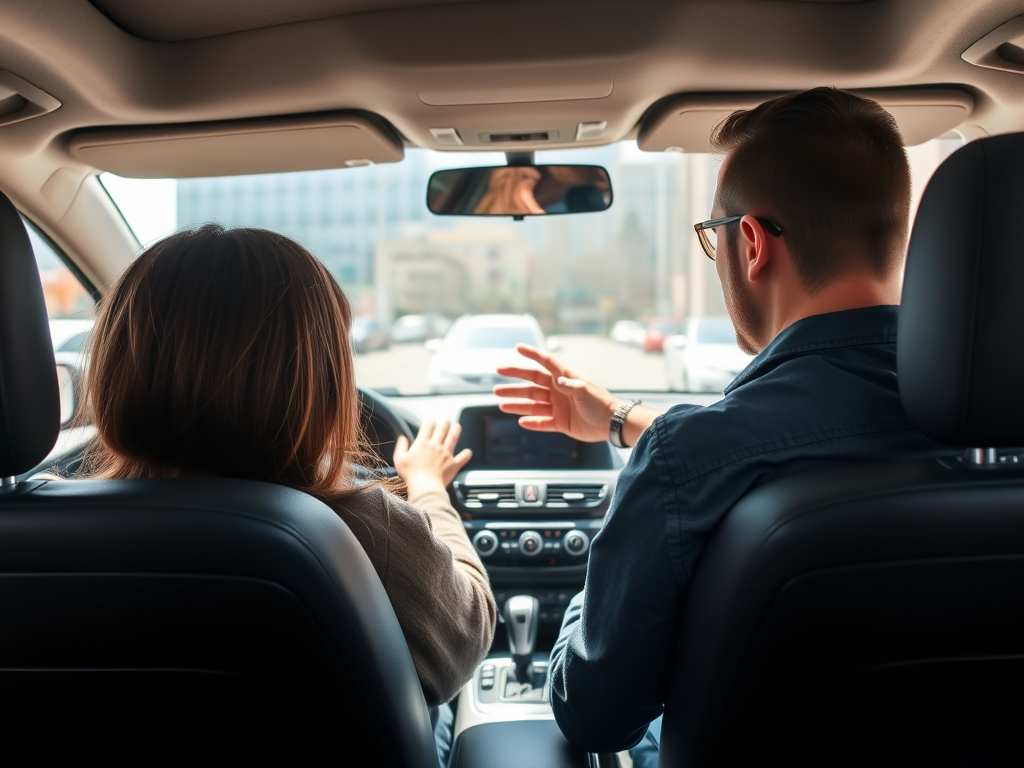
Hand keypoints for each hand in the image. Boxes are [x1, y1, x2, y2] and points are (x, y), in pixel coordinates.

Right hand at [393, 420, 472, 496]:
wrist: (425, 487)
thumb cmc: (411, 475)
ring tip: (457, 426)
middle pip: (442, 429)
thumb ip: (401, 447)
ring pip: (453, 438)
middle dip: (444, 423)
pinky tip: (468, 452)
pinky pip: (462, 457)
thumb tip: (403, 437)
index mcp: (422, 443)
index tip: (430, 420)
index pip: (427, 426)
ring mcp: (446, 454)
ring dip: (456, 431)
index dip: (429, 421)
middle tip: (445, 421)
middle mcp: (436, 446)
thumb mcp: (399, 459)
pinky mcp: (453, 464)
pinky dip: (466, 454)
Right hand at [493, 344, 619, 442]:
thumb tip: (556, 380)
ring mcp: (558, 407)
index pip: (546, 363)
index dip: (532, 354)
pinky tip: (521, 421)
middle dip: (514, 382)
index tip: (517, 348)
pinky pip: (542, 422)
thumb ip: (570, 385)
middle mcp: (558, 391)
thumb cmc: (601, 403)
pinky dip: (532, 423)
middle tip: (497, 382)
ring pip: (532, 404)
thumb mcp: (586, 391)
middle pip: (532, 384)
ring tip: (501, 403)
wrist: (612, 423)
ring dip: (517, 403)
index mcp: (565, 378)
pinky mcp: (560, 423)